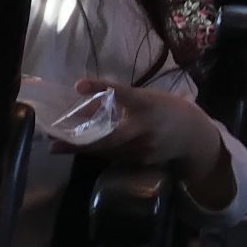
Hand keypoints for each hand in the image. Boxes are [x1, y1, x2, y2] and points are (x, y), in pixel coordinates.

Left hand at [60, 79, 224, 177]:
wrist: (193, 136)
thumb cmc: (165, 111)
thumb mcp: (145, 99)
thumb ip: (118, 99)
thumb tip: (84, 98)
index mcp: (147, 105)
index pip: (123, 93)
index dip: (101, 87)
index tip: (78, 85)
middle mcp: (145, 128)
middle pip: (108, 136)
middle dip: (78, 140)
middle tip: (53, 139)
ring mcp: (143, 148)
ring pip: (107, 150)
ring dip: (80, 148)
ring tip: (56, 146)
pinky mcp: (141, 161)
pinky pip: (114, 156)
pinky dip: (96, 152)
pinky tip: (79, 149)